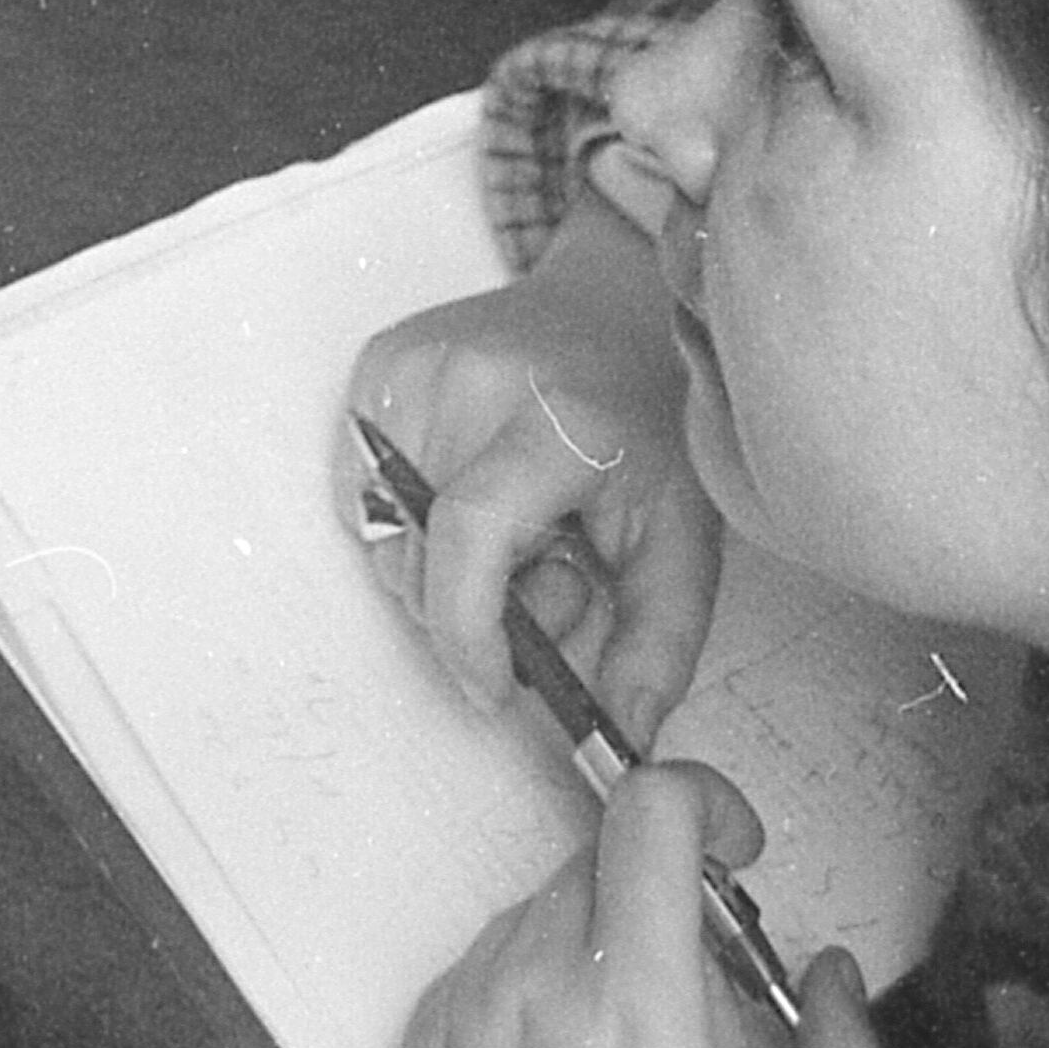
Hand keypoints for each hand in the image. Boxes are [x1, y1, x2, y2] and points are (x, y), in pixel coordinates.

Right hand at [349, 189, 723, 753]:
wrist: (610, 309)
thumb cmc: (647, 426)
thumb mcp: (684, 540)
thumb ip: (657, 648)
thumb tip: (620, 738)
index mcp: (556, 419)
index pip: (471, 534)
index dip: (468, 632)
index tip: (497, 685)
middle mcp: (471, 379)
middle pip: (425, 558)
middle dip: (476, 605)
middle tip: (548, 568)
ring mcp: (415, 365)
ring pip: (388, 537)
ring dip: (441, 566)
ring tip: (512, 525)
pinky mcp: (378, 364)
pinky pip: (364, 492)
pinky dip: (409, 520)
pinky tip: (468, 489)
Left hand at [404, 777, 870, 1047]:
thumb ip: (831, 1041)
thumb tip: (832, 978)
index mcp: (635, 1004)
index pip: (651, 813)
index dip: (706, 806)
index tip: (732, 843)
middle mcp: (538, 994)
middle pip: (600, 862)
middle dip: (660, 899)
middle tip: (700, 982)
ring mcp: (471, 1016)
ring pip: (542, 910)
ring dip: (595, 946)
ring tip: (635, 1045)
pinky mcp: (428, 1038)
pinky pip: (489, 964)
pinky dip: (534, 988)